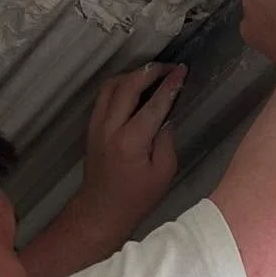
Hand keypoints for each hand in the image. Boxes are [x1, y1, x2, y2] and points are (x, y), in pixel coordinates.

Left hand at [81, 61, 185, 232]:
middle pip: (128, 85)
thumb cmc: (137, 197)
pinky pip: (104, 96)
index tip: (183, 70)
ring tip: (152, 73)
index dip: (170, 84)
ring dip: (132, 74)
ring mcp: (97, 125)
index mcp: (131, 141)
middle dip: (150, 71)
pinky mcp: (92, 127)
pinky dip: (119, 85)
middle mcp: (111, 127)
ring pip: (111, 86)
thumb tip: (166, 115)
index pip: (154, 103)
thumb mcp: (163, 172)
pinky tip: (133, 86)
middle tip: (169, 67)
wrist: (101, 210)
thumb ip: (166, 139)